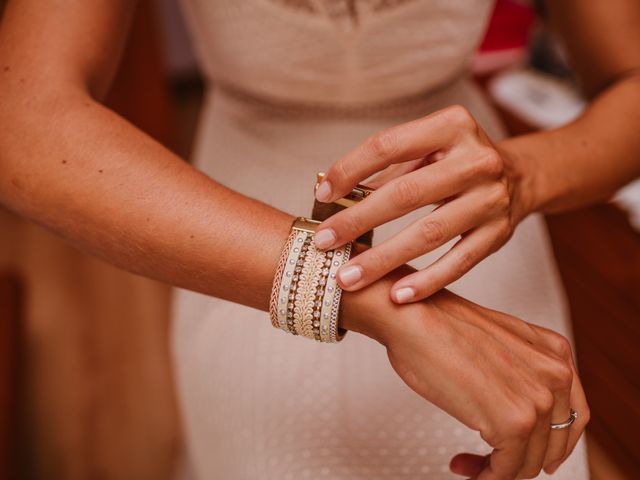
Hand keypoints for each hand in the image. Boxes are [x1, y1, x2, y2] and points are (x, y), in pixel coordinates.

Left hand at [314, 105, 532, 302]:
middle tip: (325, 243)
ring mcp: (490, 198)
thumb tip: (333, 194)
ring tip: (349, 278)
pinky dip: (426, 281)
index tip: (322, 194)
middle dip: (358, 220)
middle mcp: (476, 160)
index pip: (388, 145)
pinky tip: (396, 295)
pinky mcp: (499, 234)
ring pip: (429, 233)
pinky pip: (458, 262)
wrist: (519, 176)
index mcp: (450, 125)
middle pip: (405, 194)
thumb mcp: (426, 149)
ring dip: (384, 259)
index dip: (350, 169)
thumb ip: (386, 169)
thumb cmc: (454, 161)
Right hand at [342, 265, 588, 479]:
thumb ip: (520, 371)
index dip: (553, 445)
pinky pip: (507, 471)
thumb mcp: (499, 341)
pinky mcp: (514, 423)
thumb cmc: (439, 327)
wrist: (414, 318)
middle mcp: (556, 375)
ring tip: (469, 465)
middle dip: (517, 460)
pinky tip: (465, 467)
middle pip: (552, 444)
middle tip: (489, 464)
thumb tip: (516, 409)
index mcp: (555, 352)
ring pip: (529, 462)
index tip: (534, 458)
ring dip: (497, 471)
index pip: (573, 415)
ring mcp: (538, 400)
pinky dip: (485, 477)